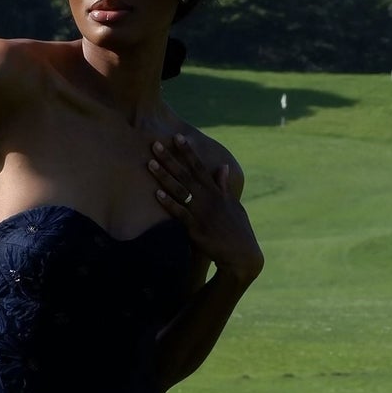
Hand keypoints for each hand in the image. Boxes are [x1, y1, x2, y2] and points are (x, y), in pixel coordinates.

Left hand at [150, 136, 264, 284]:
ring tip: (150, 164)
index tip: (177, 137)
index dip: (188, 152)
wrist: (241, 255)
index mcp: (217, 192)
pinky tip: (156, 193)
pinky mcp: (196, 228)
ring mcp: (202, 213)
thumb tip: (223, 167)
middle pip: (186, 174)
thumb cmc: (238, 230)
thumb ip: (224, 186)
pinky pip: (180, 213)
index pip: (200, 167)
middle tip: (155, 144)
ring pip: (180, 190)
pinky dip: (169, 203)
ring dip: (164, 176)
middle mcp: (208, 199)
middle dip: (170, 158)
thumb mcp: (234, 205)